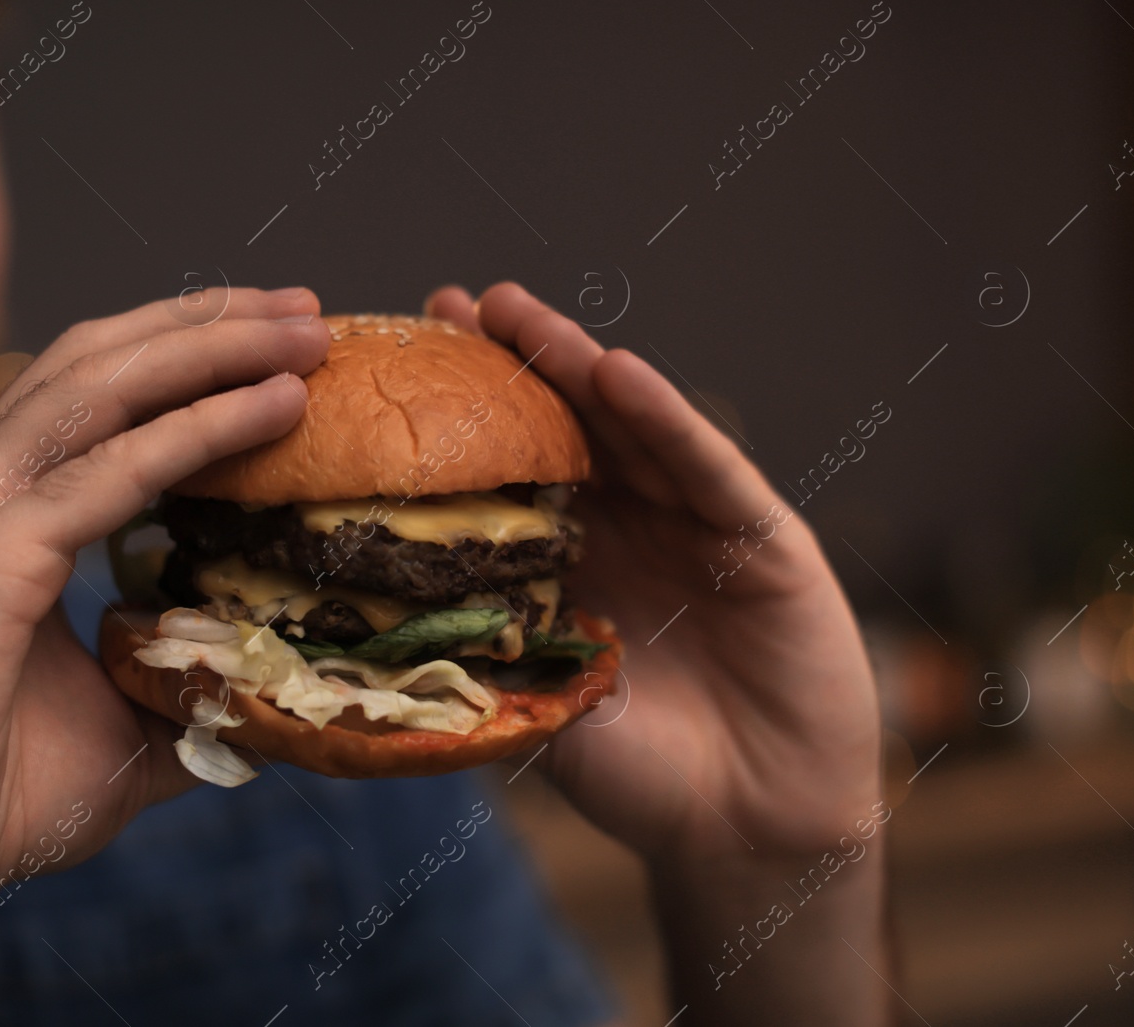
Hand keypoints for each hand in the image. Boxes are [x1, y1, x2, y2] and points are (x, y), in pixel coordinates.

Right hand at [0, 287, 328, 950]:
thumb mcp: (121, 711)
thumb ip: (187, 673)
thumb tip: (271, 676)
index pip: (92, 391)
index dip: (182, 349)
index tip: (276, 336)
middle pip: (99, 361)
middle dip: (208, 324)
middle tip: (306, 310)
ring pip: (102, 388)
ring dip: (211, 350)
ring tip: (304, 333)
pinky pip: (109, 471)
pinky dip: (197, 430)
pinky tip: (270, 407)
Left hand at [425, 283, 880, 865]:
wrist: (751, 830)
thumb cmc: (642, 777)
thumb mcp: (542, 710)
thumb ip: (485, 660)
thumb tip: (370, 626)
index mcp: (577, 562)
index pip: (515, 471)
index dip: (465, 419)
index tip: (400, 365)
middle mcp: (634, 528)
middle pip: (568, 427)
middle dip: (511, 363)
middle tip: (448, 304)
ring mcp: (699, 525)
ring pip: (632, 428)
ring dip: (575, 365)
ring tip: (515, 309)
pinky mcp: (763, 539)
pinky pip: (708, 469)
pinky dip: (665, 421)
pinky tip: (616, 374)